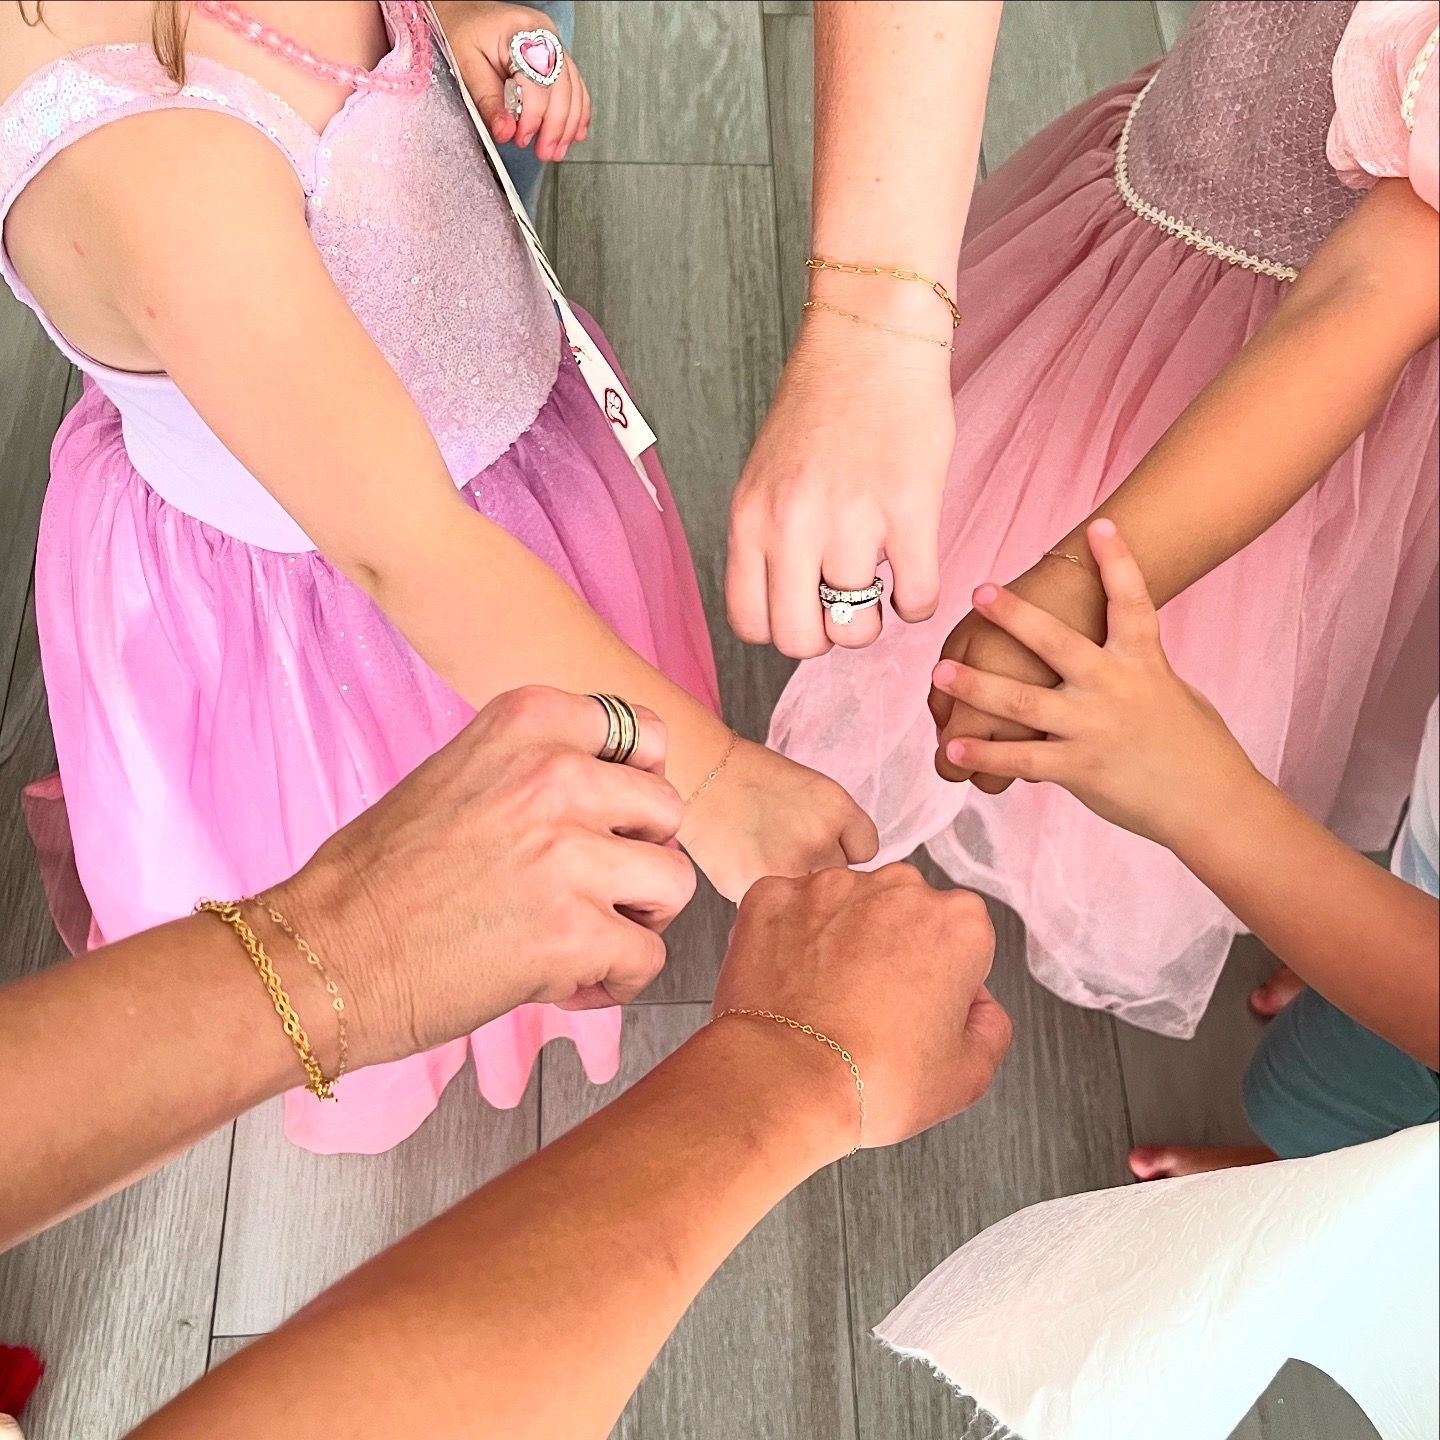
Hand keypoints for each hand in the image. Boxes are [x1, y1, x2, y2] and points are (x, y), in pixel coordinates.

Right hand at [273, 687, 695, 1067]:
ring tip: (581, 938)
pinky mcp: (575, 932)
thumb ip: (541, 767)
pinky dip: (614, 980)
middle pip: (667, 811)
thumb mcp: (464, 773)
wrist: (322, 954)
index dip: (634, 787)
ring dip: (637, 919)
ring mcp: (569, 853)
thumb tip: (621, 791)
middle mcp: (555, 774)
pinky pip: (648, 959)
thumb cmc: (381, 875)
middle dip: (639, 857)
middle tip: (590, 890)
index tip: (604, 822)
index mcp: (528, 721)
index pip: (645, 734)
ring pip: (674, 883)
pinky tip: (562, 982)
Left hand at [434, 2, 589, 160]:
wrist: (462, 11)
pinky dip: (576, 113)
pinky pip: (575, 87)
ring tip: (556, 149)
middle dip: (556, 126)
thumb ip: (487, 99)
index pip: (538, 81)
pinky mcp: (555, 57)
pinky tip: (574, 132)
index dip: (534, 115)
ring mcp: (552, 46)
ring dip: (568, 125)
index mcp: (521, 32)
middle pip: (562, 87)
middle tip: (544, 151)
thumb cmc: (462, 29)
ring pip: (573, 89)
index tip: (522, 138)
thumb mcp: (465, 63)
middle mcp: (542, 36)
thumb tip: (504, 131)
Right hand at [678, 737, 878, 901]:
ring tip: (771, 864)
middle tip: (793, 854)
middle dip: (821, 873)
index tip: (826, 844)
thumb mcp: (814, 790)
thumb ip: (838, 828)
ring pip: (811, 903)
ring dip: (797, 893)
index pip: (867, 851)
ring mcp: (788, 867)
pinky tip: (751, 872)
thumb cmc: (755, 782)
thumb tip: (851, 873)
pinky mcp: (757, 889)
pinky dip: (767, 902)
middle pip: (842, 882)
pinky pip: (777, 911)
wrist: (704, 779)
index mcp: (838, 808)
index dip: (845, 849)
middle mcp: (819, 839)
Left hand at [712, 864, 1009, 1152]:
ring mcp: (830, 886)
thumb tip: (977, 1006)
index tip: (922, 1010)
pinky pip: (787, 909)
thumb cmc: (875, 1078)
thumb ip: (989, 1027)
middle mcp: (897, 888)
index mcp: (957, 923)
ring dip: (838, 937)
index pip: (960, 939)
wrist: (787, 1080)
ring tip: (824, 997)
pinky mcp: (774, 895)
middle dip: (891, 947)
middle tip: (871, 1006)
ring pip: (843, 904)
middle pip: (902, 912)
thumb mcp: (968, 1074)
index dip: (943, 978)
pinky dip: (786, 937)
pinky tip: (788, 982)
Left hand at [727, 317, 954, 657]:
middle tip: (847, 602)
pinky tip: (915, 576)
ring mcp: (851, 519)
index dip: (782, 628)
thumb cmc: (821, 406)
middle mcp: (791, 525)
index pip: (750, 622)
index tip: (805, 606)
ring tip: (883, 580)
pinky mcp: (910, 509)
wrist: (871, 337)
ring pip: (857, 628)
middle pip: (800, 640)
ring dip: (876, 617)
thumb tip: (793, 601)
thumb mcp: (766, 477)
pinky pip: (916, 598)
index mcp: (750, 518)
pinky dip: (918, 603)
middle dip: (828, 635)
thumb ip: (769, 536)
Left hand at [930, 521, 1258, 847]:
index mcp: (1144, 662)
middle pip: (1058, 643)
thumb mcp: (1170, 691)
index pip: (1133, 602)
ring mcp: (1092, 728)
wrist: (1211, 803)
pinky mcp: (1078, 768)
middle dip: (1017, 616)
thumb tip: (1117, 646)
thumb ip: (1135, 667)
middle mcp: (1114, 688)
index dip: (1119, 562)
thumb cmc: (1194, 746)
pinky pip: (1020, 759)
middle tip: (981, 591)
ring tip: (940, 672)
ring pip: (1022, 703)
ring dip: (977, 686)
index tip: (1100, 525)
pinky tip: (951, 750)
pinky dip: (983, 756)